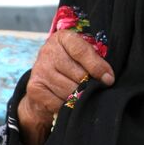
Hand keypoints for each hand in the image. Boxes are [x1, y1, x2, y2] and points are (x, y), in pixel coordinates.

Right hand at [18, 30, 114, 144]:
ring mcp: (40, 70)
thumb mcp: (83, 57)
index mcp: (63, 38)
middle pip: (78, 74)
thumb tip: (107, 79)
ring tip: (83, 97)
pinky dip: (68, 106)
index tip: (109, 79)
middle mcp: (48, 51)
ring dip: (80, 97)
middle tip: (96, 91)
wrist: (45, 81)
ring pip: (69, 91)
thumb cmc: (72, 66)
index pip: (81, 51)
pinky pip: (58, 103)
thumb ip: (95, 61)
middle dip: (90, 85)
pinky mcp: (34, 88)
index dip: (97, 67)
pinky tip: (70, 102)